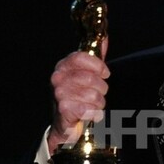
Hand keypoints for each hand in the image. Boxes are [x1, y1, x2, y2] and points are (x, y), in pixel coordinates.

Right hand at [47, 37, 109, 154]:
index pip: (81, 57)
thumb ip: (95, 58)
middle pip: (91, 78)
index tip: (105, 73)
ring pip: (93, 95)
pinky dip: (95, 114)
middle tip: (97, 94)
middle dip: (101, 89)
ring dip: (98, 103)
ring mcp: (59, 94)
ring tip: (92, 105)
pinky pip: (89, 109)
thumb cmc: (77, 97)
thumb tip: (104, 38)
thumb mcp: (86, 75)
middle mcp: (58, 78)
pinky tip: (90, 114)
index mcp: (63, 66)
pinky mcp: (63, 109)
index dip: (98, 65)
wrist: (65, 124)